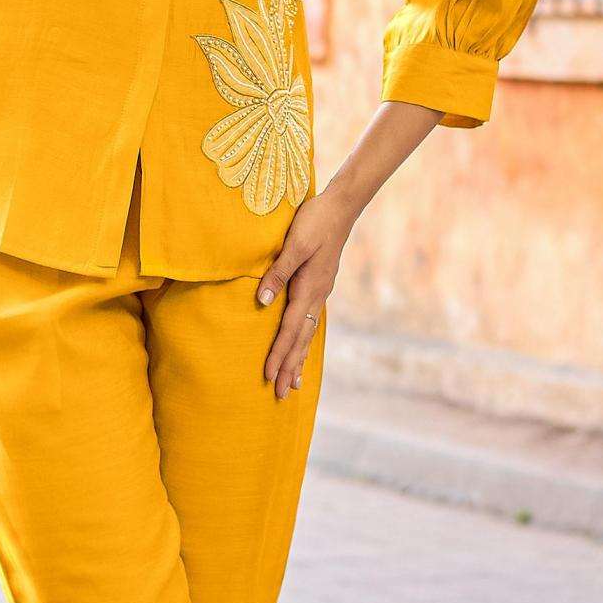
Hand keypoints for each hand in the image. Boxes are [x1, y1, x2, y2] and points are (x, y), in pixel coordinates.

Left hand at [256, 185, 354, 399]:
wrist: (340, 207)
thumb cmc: (314, 221)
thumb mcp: (294, 243)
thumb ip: (277, 272)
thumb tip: (262, 300)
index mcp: (309, 288)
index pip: (289, 329)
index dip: (279, 354)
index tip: (269, 376)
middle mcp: (317, 296)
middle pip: (301, 340)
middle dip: (290, 367)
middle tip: (281, 394)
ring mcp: (320, 292)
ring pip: (307, 333)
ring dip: (299, 359)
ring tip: (294, 384)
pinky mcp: (319, 286)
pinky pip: (310, 322)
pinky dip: (304, 341)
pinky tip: (302, 348)